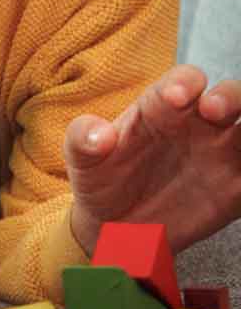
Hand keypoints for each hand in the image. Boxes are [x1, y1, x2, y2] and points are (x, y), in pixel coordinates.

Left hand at [67, 65, 240, 252]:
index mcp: (164, 109)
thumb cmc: (101, 180)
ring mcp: (223, 155)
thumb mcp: (83, 161)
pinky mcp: (236, 190)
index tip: (175, 98)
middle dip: (231, 96)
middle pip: (232, 96)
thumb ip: (83, 140)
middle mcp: (200, 125)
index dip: (184, 82)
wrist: (114, 226)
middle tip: (213, 111)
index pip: (183, 82)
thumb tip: (98, 134)